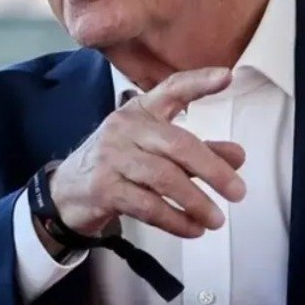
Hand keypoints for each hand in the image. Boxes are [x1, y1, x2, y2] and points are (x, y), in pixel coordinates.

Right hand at [48, 67, 246, 239]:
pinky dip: (175, 220)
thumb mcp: (155, 151)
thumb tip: (237, 157)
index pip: (172, 89)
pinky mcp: (104, 188)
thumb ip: (197, 152)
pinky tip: (192, 229)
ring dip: (196, 201)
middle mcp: (125, 128)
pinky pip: (148, 206)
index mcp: (140, 111)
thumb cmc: (118, 165)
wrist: (67, 191)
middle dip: (213, 169)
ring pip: (164, 178)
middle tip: (237, 192)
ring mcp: (112, 157)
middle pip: (178, 144)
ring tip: (216, 219)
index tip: (227, 75)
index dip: (199, 81)